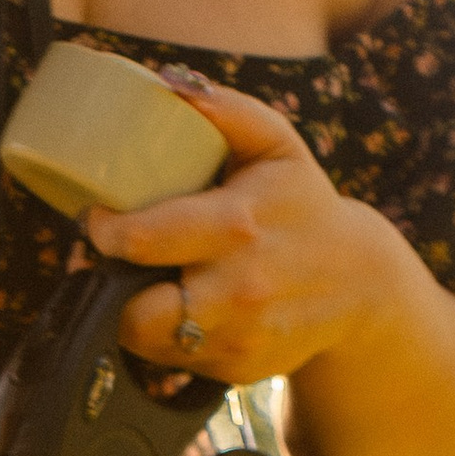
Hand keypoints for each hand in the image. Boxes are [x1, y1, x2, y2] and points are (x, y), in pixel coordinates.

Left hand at [83, 77, 419, 392]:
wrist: (359, 283)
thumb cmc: (302, 204)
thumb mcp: (276, 144)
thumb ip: (225, 111)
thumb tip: (168, 85)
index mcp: (238, 225)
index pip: (143, 240)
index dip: (104, 233)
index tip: (95, 220)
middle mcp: (238, 288)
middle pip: (135, 312)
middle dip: (111, 289)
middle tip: (112, 264)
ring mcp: (238, 337)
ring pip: (148, 343)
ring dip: (135, 316)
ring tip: (147, 284)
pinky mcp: (237, 370)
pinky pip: (175, 360)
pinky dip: (169, 338)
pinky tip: (186, 309)